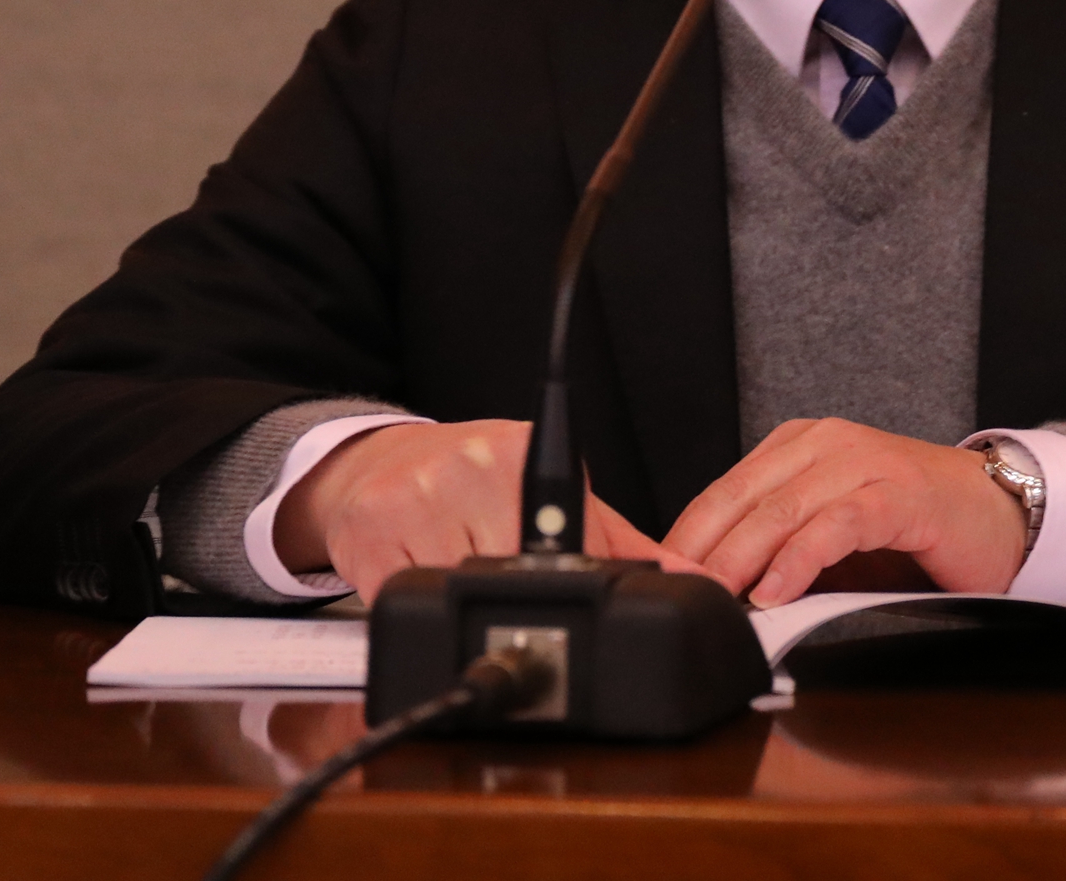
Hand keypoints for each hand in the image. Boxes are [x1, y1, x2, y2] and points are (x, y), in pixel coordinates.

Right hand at [273, 419, 671, 603]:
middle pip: (513, 577)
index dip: (576, 581)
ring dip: (464, 608)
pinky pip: (407, 604)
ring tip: (462, 578)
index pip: (569, 542)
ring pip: (460, 597)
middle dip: (515, 601)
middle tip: (503, 588)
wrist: (378, 462)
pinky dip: (417, 609)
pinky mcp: (368, 537)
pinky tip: (420, 573)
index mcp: (522, 456)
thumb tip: (697, 582)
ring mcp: (413, 500)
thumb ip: (620, 543)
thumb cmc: (470, 478)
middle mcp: (468, 468)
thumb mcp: (549, 493)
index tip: (574, 602)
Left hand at [662, 418, 1026, 607]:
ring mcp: (863, 462)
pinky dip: (800, 559)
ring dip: (741, 560)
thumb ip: (782, 555)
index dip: (685, 539)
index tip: (659, 584)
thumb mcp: (834, 543)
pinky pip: (837, 524)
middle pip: (740, 499)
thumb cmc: (913, 532)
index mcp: (799, 448)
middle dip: (701, 553)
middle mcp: (825, 444)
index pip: (723, 492)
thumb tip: (720, 597)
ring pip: (781, 509)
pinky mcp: (899, 493)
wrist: (1001, 516)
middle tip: (676, 597)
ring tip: (716, 599)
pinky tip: (777, 591)